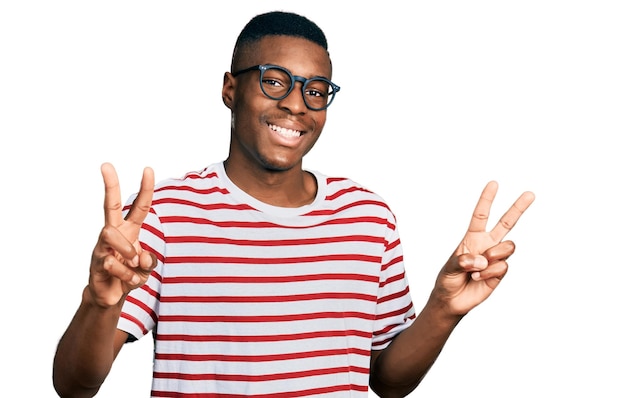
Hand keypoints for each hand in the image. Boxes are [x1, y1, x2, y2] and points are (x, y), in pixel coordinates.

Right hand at [88, 163, 155, 307]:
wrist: (111, 296)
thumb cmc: (129, 275)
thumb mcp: (146, 268)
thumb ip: (149, 262)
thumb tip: (142, 257)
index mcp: (130, 229)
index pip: (139, 206)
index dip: (145, 188)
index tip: (148, 169)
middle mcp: (114, 233)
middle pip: (110, 205)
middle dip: (110, 185)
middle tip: (106, 164)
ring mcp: (102, 245)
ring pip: (110, 234)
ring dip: (127, 251)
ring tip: (133, 264)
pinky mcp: (96, 261)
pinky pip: (111, 262)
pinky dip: (127, 275)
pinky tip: (128, 281)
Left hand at [433, 181, 534, 315]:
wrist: (452, 301)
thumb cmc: (447, 280)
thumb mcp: (449, 268)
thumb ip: (462, 261)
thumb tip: (481, 260)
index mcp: (472, 237)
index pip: (481, 215)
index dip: (487, 199)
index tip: (493, 184)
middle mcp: (486, 244)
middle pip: (506, 223)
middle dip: (518, 208)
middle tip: (530, 193)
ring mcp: (495, 259)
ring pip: (508, 247)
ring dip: (494, 255)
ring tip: (477, 268)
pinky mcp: (500, 273)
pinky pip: (502, 266)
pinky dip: (489, 273)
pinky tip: (477, 278)